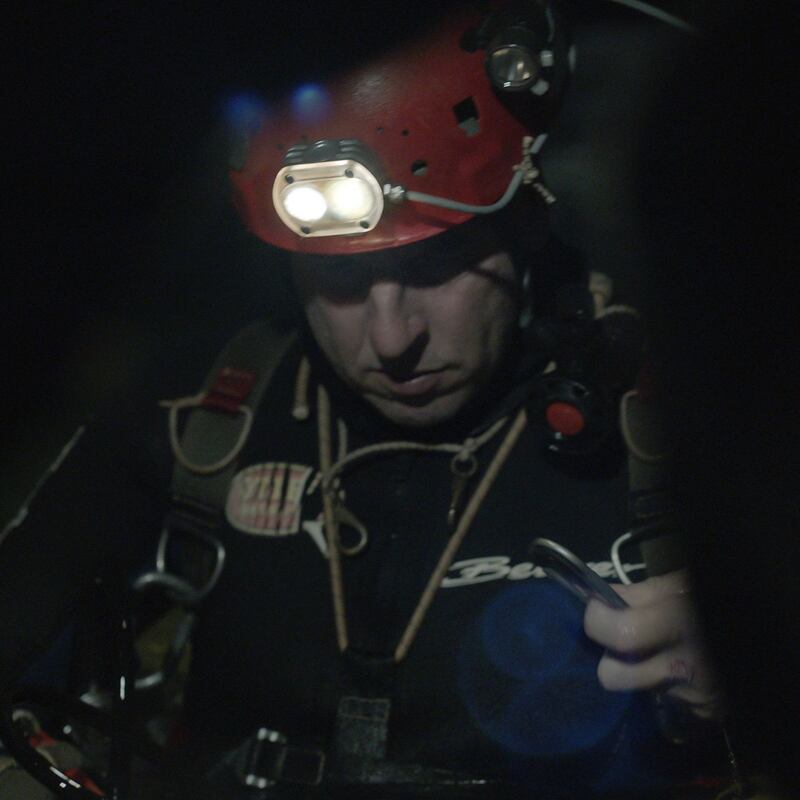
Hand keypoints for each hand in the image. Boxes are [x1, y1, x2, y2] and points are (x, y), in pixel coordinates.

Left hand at [583, 569, 721, 718]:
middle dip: (611, 658)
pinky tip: (678, 667)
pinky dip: (663, 684)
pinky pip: (664, 700)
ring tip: (656, 652)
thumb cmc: (716, 602)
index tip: (598, 608)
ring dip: (638, 672)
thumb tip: (602, 597)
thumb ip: (639, 593)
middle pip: (612, 677)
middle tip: (622, 639)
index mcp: (677, 627)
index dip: (597, 619)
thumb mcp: (682, 585)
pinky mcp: (703, 712)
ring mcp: (692, 696)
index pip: (618, 634)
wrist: (770, 645)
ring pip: (637, 689)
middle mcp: (681, 668)